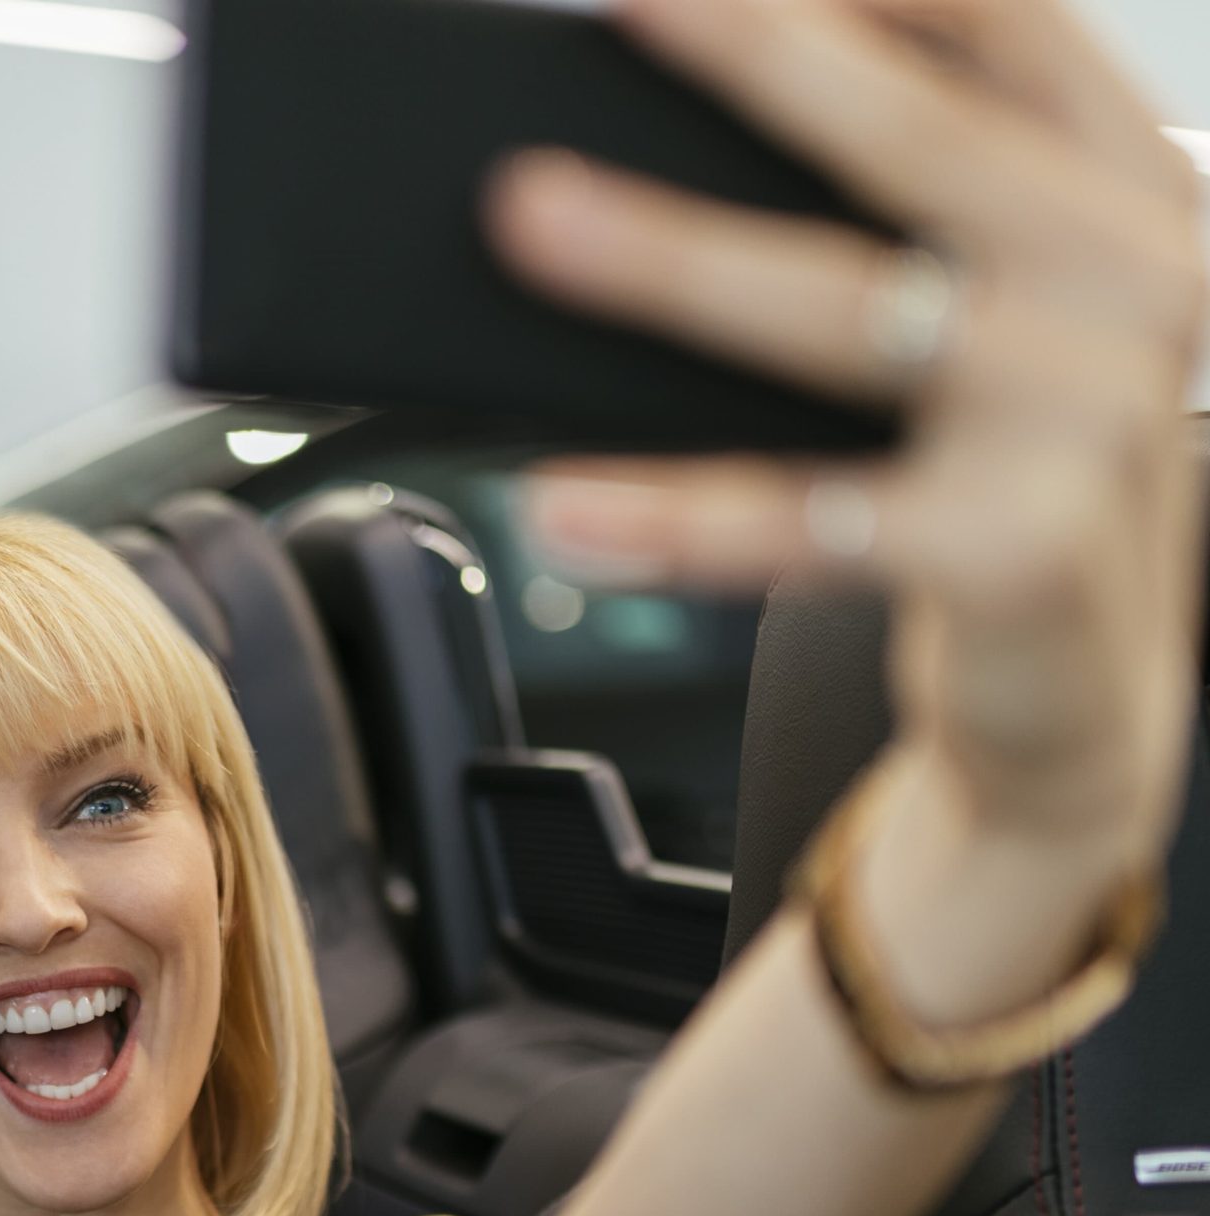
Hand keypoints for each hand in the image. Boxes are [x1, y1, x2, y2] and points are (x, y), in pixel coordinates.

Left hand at [488, 0, 1205, 870]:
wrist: (1086, 694)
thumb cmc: (1014, 482)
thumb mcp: (1009, 320)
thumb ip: (924, 212)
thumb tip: (717, 107)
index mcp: (1133, 193)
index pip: (1011, 28)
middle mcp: (1135, 282)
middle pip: (920, 139)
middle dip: (761, 60)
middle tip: (634, 5)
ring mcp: (1088, 418)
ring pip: (848, 313)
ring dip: (672, 258)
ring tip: (533, 222)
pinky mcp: (1018, 551)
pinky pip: (814, 520)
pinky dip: (681, 513)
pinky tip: (571, 503)